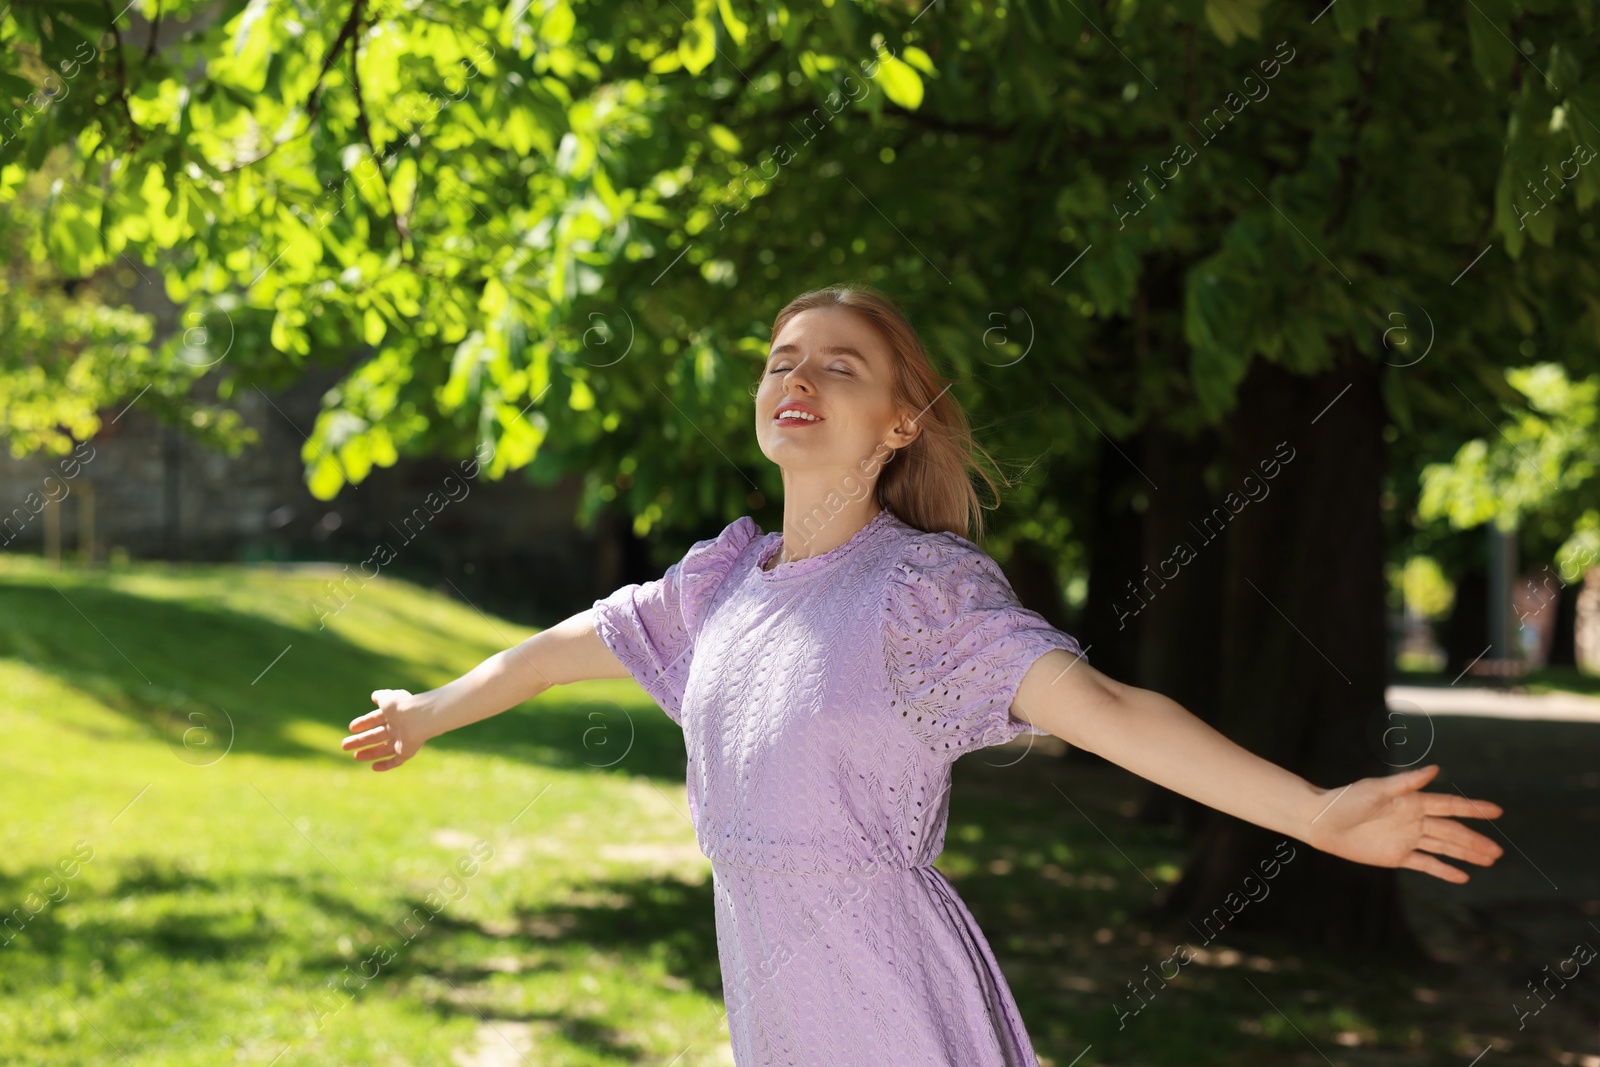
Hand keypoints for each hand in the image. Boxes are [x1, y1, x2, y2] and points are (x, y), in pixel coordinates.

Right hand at [342, 689, 428, 771]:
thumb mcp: (387, 698)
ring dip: (369, 753)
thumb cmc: (401, 707)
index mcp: (394, 713)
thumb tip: (375, 696)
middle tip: (344, 745)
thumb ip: (381, 697)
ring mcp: (403, 740)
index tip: (351, 728)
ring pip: (384, 749)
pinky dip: (385, 765)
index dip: (364, 723)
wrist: (419, 719)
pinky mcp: (408, 752)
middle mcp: (399, 727)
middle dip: (360, 740)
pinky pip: (396, 761)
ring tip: (354, 756)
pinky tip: (373, 767)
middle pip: (377, 735)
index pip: (376, 719)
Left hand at [1306, 764, 1504, 882]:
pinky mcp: (1397, 857)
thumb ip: (1406, 782)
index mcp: (1412, 801)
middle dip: (1475, 840)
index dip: (1473, 808)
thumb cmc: (1346, 800)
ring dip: (1466, 854)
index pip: (1449, 806)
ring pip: (1444, 848)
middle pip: (1451, 831)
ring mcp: (1407, 839)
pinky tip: (1463, 876)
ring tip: (1490, 860)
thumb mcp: (1376, 789)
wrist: (1321, 822)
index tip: (1497, 811)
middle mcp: (1414, 820)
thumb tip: (1436, 768)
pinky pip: (1426, 865)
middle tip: (1499, 851)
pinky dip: (1444, 871)